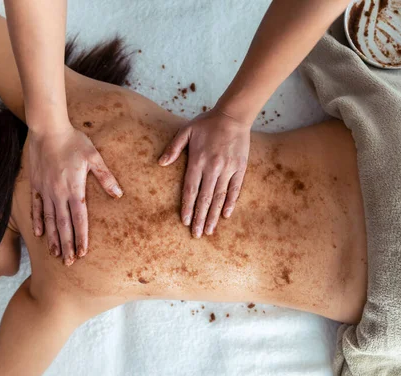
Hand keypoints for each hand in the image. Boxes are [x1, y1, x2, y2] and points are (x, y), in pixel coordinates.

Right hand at [29, 124, 121, 265]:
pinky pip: (36, 208)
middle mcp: (58, 194)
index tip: (83, 253)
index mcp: (74, 189)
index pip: (79, 219)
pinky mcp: (36, 185)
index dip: (81, 237)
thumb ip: (105, 177)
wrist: (47, 129)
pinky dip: (37, 222)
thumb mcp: (93, 157)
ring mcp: (45, 191)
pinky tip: (39, 234)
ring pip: (49, 220)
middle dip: (67, 245)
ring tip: (56, 254)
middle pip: (63, 225)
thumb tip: (118, 194)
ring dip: (53, 239)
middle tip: (69, 263)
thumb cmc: (73, 141)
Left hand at [158, 108, 249, 237]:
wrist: (233, 115)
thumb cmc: (207, 123)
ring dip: (214, 215)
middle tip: (197, 234)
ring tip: (210, 231)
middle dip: (200, 218)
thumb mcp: (186, 131)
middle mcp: (213, 168)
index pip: (191, 189)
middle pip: (205, 198)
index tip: (185, 222)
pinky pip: (235, 189)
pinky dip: (231, 203)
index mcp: (198, 161)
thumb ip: (173, 148)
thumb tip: (160, 163)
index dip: (188, 207)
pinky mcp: (240, 168)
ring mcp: (228, 169)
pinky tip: (226, 215)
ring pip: (220, 197)